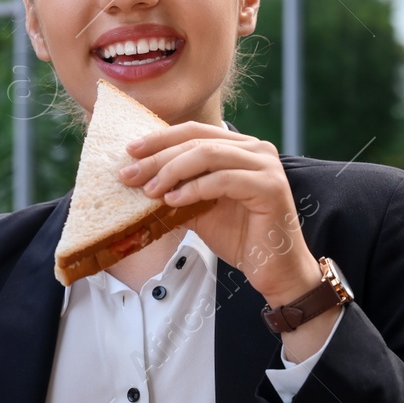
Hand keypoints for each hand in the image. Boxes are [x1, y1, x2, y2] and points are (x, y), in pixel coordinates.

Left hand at [120, 122, 321, 308]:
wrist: (274, 270)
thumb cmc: (241, 239)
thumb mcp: (200, 208)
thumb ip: (179, 189)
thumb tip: (140, 179)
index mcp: (241, 148)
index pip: (196, 132)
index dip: (161, 139)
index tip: (129, 152)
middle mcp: (257, 149)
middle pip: (198, 141)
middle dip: (159, 157)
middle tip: (129, 173)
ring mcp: (266, 166)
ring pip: (209, 154)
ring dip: (172, 170)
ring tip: (149, 190)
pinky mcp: (270, 187)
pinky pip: (223, 180)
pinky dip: (194, 189)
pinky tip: (173, 200)